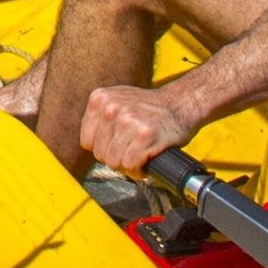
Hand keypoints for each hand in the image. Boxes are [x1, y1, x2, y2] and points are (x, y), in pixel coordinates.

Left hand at [78, 80, 205, 174]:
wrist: (180, 103)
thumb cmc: (149, 107)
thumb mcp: (118, 100)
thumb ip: (100, 116)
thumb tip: (89, 145)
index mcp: (100, 99)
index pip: (87, 141)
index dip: (103, 147)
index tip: (116, 145)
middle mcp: (111, 108)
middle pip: (100, 154)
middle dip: (116, 157)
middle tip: (130, 149)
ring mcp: (128, 121)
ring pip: (114, 161)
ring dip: (128, 164)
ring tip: (138, 153)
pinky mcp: (144, 135)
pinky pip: (131, 165)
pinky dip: (139, 169)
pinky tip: (146, 158)